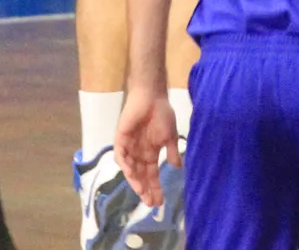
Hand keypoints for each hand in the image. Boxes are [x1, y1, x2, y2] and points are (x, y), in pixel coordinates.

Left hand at [115, 90, 179, 207]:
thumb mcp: (170, 136)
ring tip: (142, 191)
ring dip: (135, 181)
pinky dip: (124, 164)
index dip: (155, 188)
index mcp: (150, 153)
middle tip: (150, 202)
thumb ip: (172, 152)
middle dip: (145, 189)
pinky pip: (120, 155)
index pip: (152, 175)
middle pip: (140, 176)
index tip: (159, 202)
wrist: (151, 96)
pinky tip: (130, 173)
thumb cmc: (162, 114)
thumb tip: (178, 167)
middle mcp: (138, 153)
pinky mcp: (121, 138)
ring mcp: (129, 147)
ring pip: (130, 169)